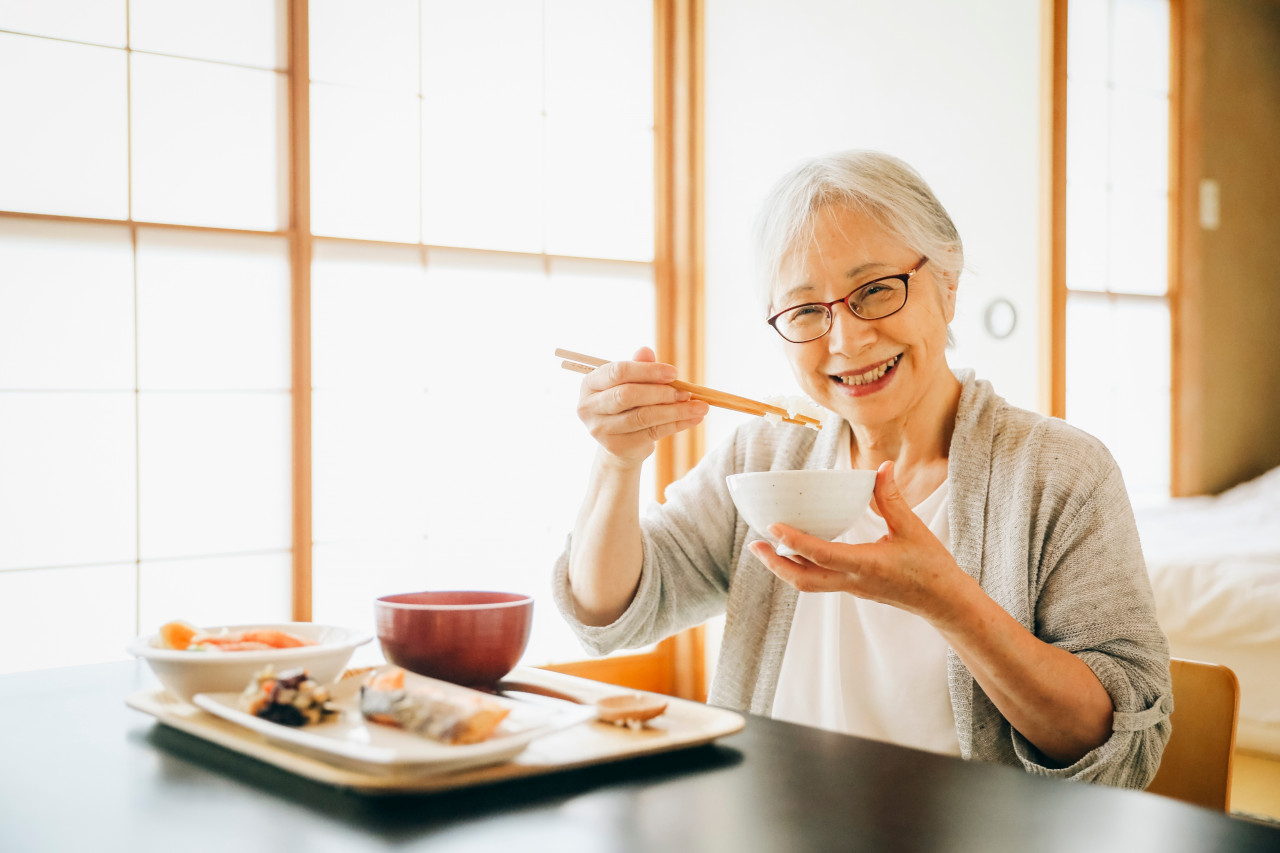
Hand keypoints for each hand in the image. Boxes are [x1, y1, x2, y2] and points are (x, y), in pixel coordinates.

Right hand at [576, 347, 708, 468]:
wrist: (621, 441)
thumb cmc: (627, 404)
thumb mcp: (631, 382)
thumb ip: (639, 366)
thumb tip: (646, 351)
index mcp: (589, 384)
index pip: (618, 372)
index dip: (648, 371)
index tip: (674, 373)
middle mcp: (588, 407)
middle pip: (627, 395)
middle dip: (661, 392)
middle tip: (687, 392)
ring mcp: (600, 429)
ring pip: (643, 417)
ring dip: (675, 410)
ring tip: (699, 407)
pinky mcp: (617, 447)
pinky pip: (652, 433)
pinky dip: (677, 425)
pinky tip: (693, 418)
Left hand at [747, 461, 968, 622]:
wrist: (944, 602)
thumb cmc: (932, 567)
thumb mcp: (913, 529)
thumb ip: (892, 498)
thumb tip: (882, 467)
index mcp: (866, 565)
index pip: (822, 555)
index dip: (795, 541)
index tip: (772, 527)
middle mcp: (853, 580)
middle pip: (803, 579)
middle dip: (775, 564)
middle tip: (754, 545)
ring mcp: (851, 587)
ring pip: (808, 583)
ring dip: (784, 567)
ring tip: (765, 548)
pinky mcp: (854, 588)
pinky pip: (819, 580)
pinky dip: (801, 567)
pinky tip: (794, 552)